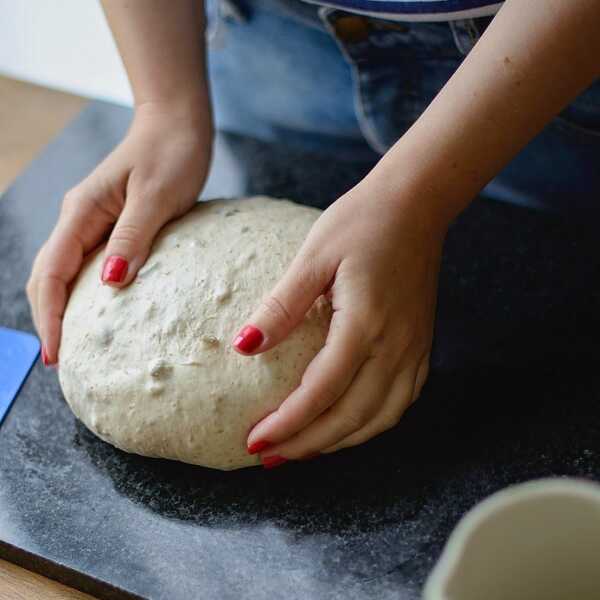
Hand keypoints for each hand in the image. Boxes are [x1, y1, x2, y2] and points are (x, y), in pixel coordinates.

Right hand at [27, 102, 211, 364]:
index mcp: (82, 212)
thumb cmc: (171, 153)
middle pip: (49, 276)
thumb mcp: (156, 197)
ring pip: (66, 273)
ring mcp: (94, 222)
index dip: (49, 315)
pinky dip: (88, 293)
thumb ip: (131, 238)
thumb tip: (109, 282)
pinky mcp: (113, 226)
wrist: (178, 126)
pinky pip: (91, 264)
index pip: (51, 271)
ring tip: (75, 346)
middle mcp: (79, 219)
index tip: (57, 353)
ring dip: (65, 309)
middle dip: (50, 319)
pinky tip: (101, 313)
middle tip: (63, 362)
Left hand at [235, 174, 446, 465]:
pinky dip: (370, 423)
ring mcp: (414, 348)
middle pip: (351, 417)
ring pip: (380, 418)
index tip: (255, 441)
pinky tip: (347, 423)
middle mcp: (395, 345)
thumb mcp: (313, 256)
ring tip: (303, 448)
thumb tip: (244, 348)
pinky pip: (400, 401)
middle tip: (270, 456)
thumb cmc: (361, 222)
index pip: (321, 393)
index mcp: (365, 324)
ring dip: (339, 441)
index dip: (287, 424)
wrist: (417, 205)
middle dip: (308, 444)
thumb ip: (281, 306)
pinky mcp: (422, 344)